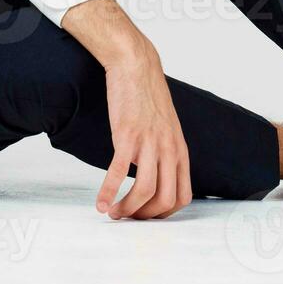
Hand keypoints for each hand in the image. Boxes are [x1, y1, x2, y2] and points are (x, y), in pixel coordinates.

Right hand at [61, 0, 191, 220]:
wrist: (136, 66)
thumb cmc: (148, 96)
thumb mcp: (167, 127)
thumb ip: (165, 152)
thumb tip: (154, 174)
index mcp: (180, 150)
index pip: (182, 197)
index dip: (164, 214)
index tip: (145, 215)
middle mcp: (168, 150)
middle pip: (165, 200)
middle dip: (144, 216)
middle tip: (127, 217)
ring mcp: (149, 143)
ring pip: (145, 191)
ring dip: (127, 209)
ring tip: (112, 212)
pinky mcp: (127, 135)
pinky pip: (119, 172)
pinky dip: (108, 192)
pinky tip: (99, 202)